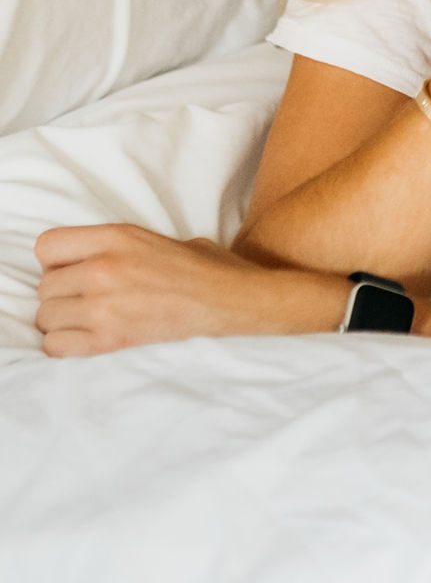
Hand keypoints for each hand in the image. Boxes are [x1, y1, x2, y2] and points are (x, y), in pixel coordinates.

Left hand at [34, 225, 345, 356]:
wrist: (234, 299)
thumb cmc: (204, 268)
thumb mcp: (156, 238)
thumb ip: (115, 247)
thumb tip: (85, 260)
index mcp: (116, 237)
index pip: (46, 247)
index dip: (56, 261)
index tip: (73, 270)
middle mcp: (104, 268)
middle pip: (45, 287)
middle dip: (61, 295)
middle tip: (86, 300)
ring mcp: (105, 305)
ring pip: (46, 317)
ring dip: (62, 321)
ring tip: (87, 320)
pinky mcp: (110, 338)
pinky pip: (56, 345)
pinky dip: (64, 345)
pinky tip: (85, 339)